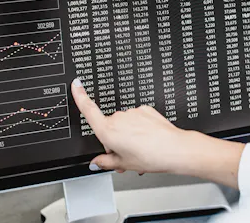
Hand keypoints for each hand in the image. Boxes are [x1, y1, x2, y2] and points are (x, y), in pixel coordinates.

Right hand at [71, 78, 191, 174]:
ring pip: (125, 124)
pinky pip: (137, 119)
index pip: (89, 110)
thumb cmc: (150, 157)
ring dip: (129, 134)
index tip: (76, 84)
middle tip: (127, 154)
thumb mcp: (123, 164)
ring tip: (141, 149)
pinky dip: (140, 128)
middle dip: (115, 139)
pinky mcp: (145, 110)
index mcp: (108, 131)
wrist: (173, 149)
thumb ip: (105, 162)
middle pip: (110, 127)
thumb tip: (96, 163)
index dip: (79, 96)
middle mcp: (119, 118)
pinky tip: (148, 139)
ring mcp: (133, 112)